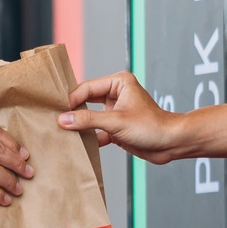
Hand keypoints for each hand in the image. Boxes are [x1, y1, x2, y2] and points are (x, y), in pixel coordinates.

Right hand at [57, 71, 185, 163]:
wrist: (171, 144)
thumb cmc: (152, 126)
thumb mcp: (116, 122)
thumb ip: (88, 120)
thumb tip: (63, 119)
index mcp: (118, 83)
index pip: (87, 88)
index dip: (72, 100)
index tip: (58, 112)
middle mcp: (116, 94)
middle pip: (86, 101)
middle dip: (73, 111)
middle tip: (55, 120)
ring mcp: (115, 111)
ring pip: (90, 117)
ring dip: (80, 125)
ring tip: (63, 132)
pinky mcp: (116, 127)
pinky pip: (97, 130)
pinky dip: (89, 137)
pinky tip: (78, 145)